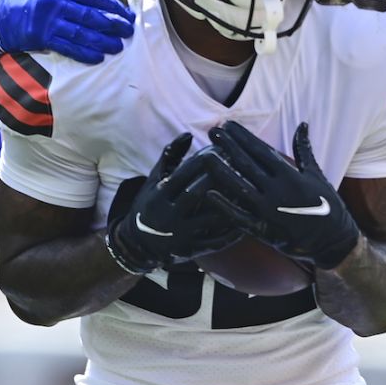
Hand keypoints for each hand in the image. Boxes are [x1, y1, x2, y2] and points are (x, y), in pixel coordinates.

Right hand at [0, 0, 134, 63]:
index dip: (113, 6)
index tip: (126, 13)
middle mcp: (54, 3)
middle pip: (91, 16)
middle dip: (113, 24)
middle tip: (128, 30)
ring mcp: (47, 22)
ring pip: (82, 33)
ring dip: (103, 41)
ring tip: (118, 46)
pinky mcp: (41, 38)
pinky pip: (68, 47)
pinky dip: (84, 53)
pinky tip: (98, 57)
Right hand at [105, 133, 252, 273]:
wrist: (138, 243)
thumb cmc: (151, 203)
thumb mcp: (154, 179)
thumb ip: (170, 156)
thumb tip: (188, 134)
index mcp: (159, 195)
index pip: (182, 174)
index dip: (202, 161)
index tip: (220, 149)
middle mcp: (167, 215)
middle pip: (195, 194)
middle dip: (217, 178)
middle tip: (238, 165)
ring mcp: (179, 235)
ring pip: (208, 219)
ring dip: (229, 205)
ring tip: (247, 191)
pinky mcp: (190, 251)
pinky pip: (214, 241)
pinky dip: (231, 232)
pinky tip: (246, 218)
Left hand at [207, 122, 360, 269]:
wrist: (333, 242)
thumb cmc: (326, 205)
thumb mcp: (316, 174)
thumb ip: (304, 149)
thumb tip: (302, 124)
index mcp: (290, 176)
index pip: (261, 150)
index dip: (243, 137)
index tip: (228, 124)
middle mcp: (277, 191)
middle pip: (246, 164)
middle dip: (228, 146)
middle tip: (212, 131)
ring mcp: (268, 211)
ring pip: (239, 187)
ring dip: (220, 170)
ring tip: (205, 155)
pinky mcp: (263, 230)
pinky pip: (239, 217)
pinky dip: (224, 206)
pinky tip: (209, 194)